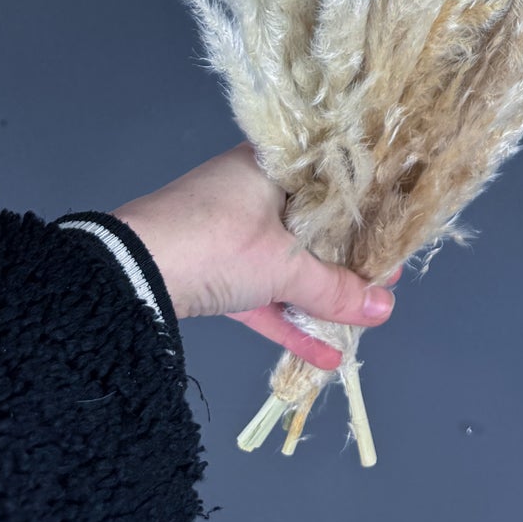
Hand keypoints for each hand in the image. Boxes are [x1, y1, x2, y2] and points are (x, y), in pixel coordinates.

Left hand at [111, 142, 399, 371]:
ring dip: (320, 296)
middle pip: (313, 226)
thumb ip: (334, 290)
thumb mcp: (282, 266)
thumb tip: (383, 308)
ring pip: (288, 263)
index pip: (333, 181)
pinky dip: (288, 319)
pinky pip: (262, 293)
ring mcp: (230, 233)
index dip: (368, 210)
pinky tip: (322, 355)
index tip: (395, 237)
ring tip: (362, 319)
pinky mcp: (214, 272)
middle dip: (348, 261)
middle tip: (384, 284)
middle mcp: (252, 191)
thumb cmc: (214, 242)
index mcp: (272, 166)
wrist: (127, 274)